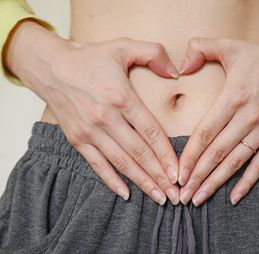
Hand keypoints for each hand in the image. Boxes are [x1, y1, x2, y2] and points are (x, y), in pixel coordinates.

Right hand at [6, 21, 180, 204]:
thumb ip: (154, 53)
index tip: (179, 172)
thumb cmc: (90, 58)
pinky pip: (97, 165)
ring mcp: (90, 131)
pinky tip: (125, 194)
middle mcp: (105, 118)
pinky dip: (111, 181)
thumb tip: (176, 74)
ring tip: (158, 198)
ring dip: (141, 182)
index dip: (166, 154)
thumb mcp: (123, 46)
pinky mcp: (77, 139)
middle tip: (175, 194)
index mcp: (121, 97)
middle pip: (138, 152)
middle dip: (158, 175)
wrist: (51, 67)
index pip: (150, 132)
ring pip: (121, 163)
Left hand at [177, 37, 258, 205]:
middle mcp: (249, 117)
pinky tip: (234, 198)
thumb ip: (202, 48)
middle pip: (217, 153)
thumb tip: (180, 66)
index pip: (205, 133)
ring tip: (199, 199)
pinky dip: (248, 182)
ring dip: (216, 183)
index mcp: (234, 97)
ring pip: (235, 162)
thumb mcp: (233, 46)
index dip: (189, 155)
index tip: (177, 173)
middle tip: (182, 195)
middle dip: (197, 176)